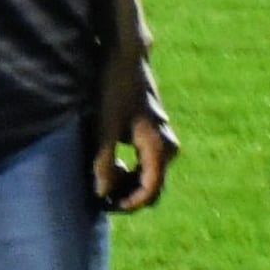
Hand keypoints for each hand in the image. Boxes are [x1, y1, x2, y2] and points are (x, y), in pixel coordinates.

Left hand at [94, 41, 176, 213]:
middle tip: (100, 199)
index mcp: (159, 147)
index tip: (106, 207)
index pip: (151, 190)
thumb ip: (103, 162)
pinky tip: (112, 166)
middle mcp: (169, 147)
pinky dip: (132, 171)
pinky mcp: (157, 136)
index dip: (130, 203)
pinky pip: (149, 165)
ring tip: (102, 183)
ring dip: (129, 185)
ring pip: (152, 177)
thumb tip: (102, 193)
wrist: (126, 62)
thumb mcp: (103, 128)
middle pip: (154, 187)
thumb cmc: (113, 92)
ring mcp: (165, 142)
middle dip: (129, 196)